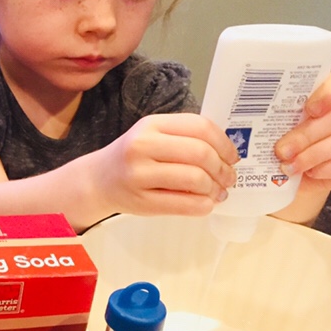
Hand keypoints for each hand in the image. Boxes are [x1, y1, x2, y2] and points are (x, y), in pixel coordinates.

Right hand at [91, 112, 238, 216]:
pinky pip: (186, 205)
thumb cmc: (133, 158)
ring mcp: (139, 174)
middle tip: (228, 178)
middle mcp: (142, 146)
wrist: (98, 180)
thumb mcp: (153, 136)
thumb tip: (228, 154)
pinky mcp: (142, 202)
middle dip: (223, 168)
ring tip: (217, 192)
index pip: (200, 127)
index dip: (225, 143)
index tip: (232, 157)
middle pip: (201, 153)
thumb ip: (185, 137)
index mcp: (151, 124)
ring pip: (195, 179)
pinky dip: (204, 205)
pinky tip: (205, 203)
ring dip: (215, 188)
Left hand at [276, 69, 330, 192]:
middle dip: (306, 135)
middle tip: (281, 150)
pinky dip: (327, 168)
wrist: (298, 175)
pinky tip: (310, 172)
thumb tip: (249, 118)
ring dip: (312, 155)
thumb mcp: (280, 127)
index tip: (309, 109)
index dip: (329, 93)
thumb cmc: (288, 144)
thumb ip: (277, 118)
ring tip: (289, 165)